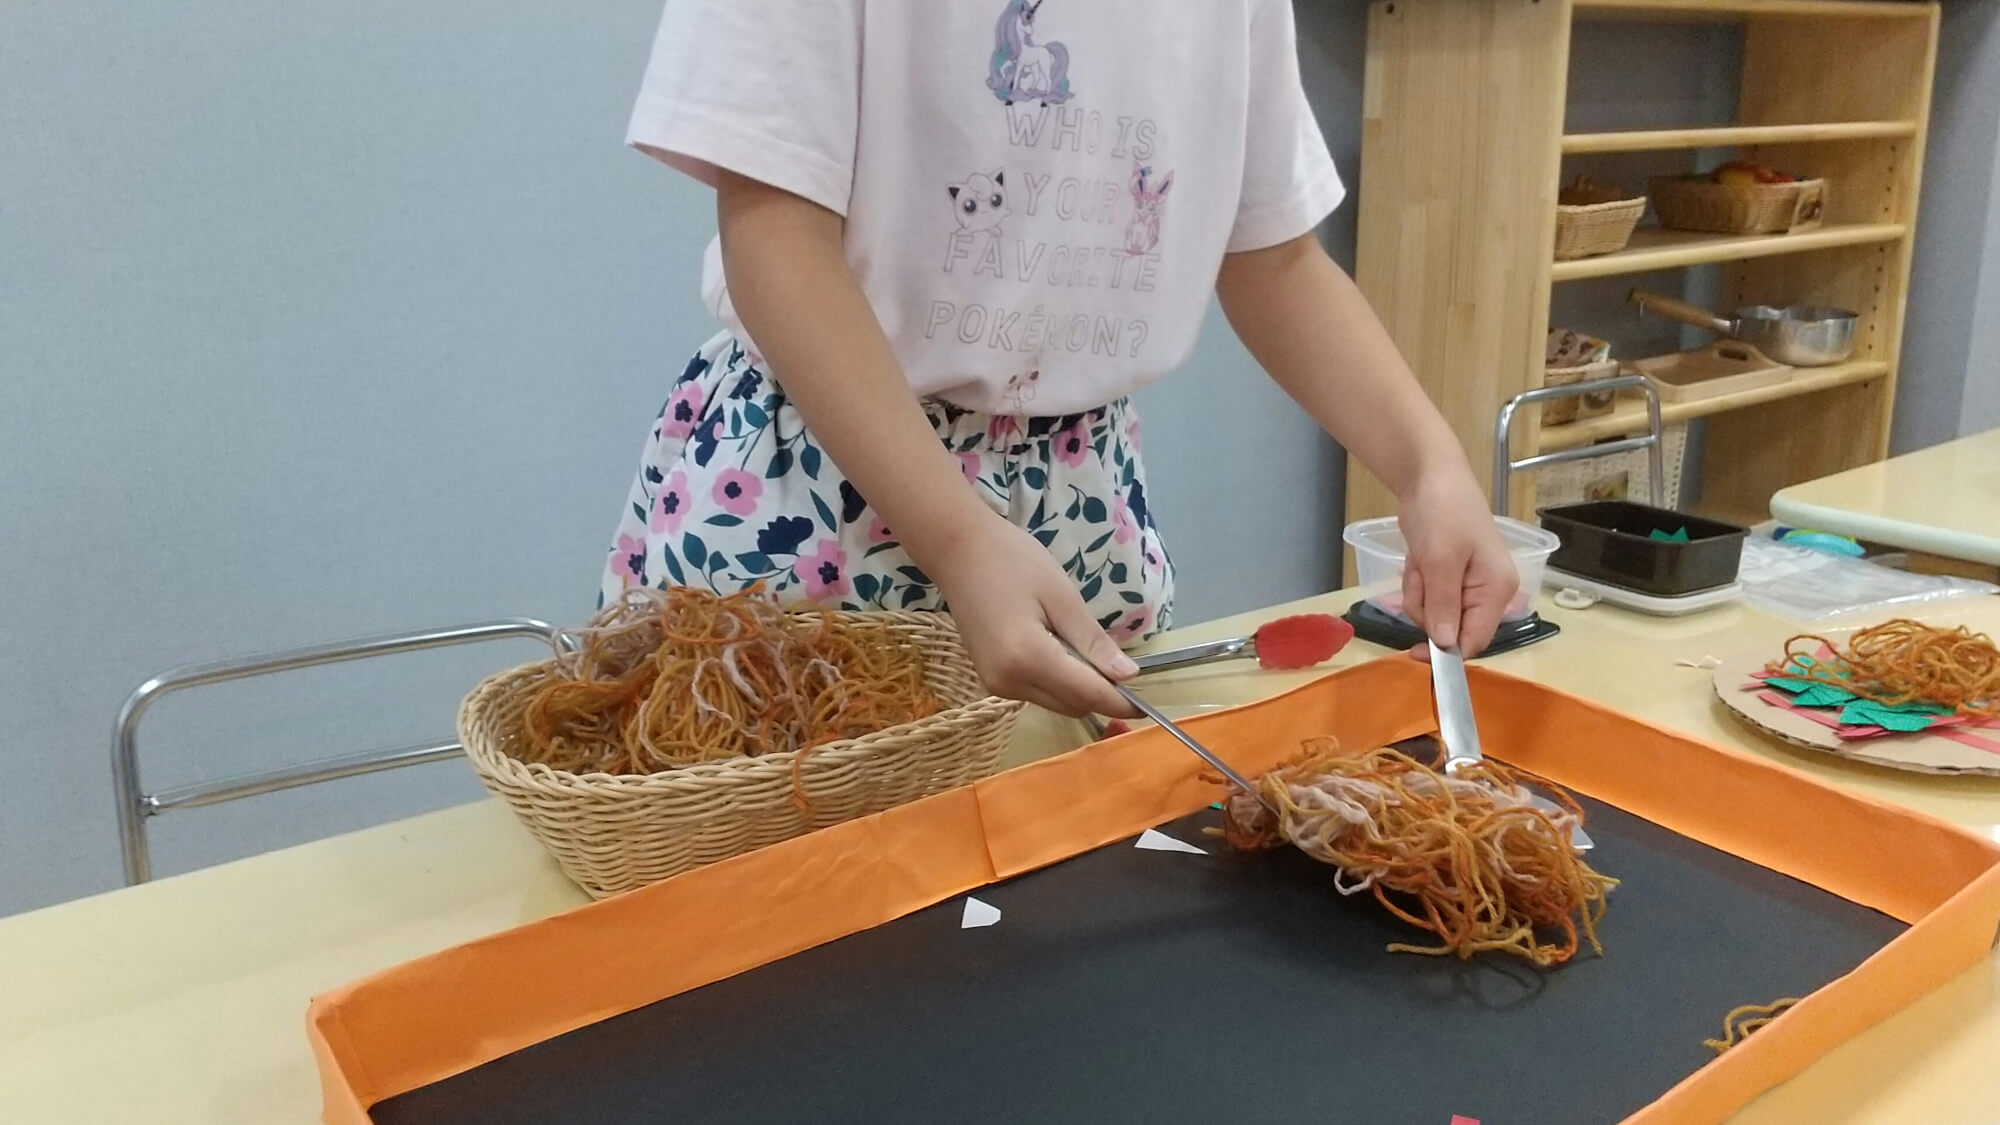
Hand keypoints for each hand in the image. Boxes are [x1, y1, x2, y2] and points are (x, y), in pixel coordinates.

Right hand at [927, 511, 1141, 718]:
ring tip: (1088, 651)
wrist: (958, 550)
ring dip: (1079, 689)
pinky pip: (1037, 693)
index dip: (1121, 702)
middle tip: (1121, 666)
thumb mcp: (1062, 596)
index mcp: (1028, 658)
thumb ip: (1093, 641)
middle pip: (1072, 706)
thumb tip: (1128, 676)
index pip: (1087, 694)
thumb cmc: (1013, 561)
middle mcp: (1009, 682)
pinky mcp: (991, 680)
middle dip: (1101, 694)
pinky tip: (1061, 651)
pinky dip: (1057, 682)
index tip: (1148, 702)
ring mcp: (996, 684)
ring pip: (1055, 703)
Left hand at [1396, 468, 1518, 656]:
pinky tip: (1418, 559)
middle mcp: (1488, 593)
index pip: (1476, 640)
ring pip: (1434, 614)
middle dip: (1427, 607)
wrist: (1430, 477)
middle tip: (1422, 574)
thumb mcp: (1441, 560)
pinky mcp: (1450, 578)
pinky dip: (1417, 582)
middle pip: (1451, 628)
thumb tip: (1445, 645)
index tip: (1412, 652)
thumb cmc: (1443, 512)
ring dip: (1418, 592)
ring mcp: (1468, 586)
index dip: (1446, 652)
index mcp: (1498, 590)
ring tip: (1420, 560)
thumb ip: (1444, 605)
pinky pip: (1428, 598)